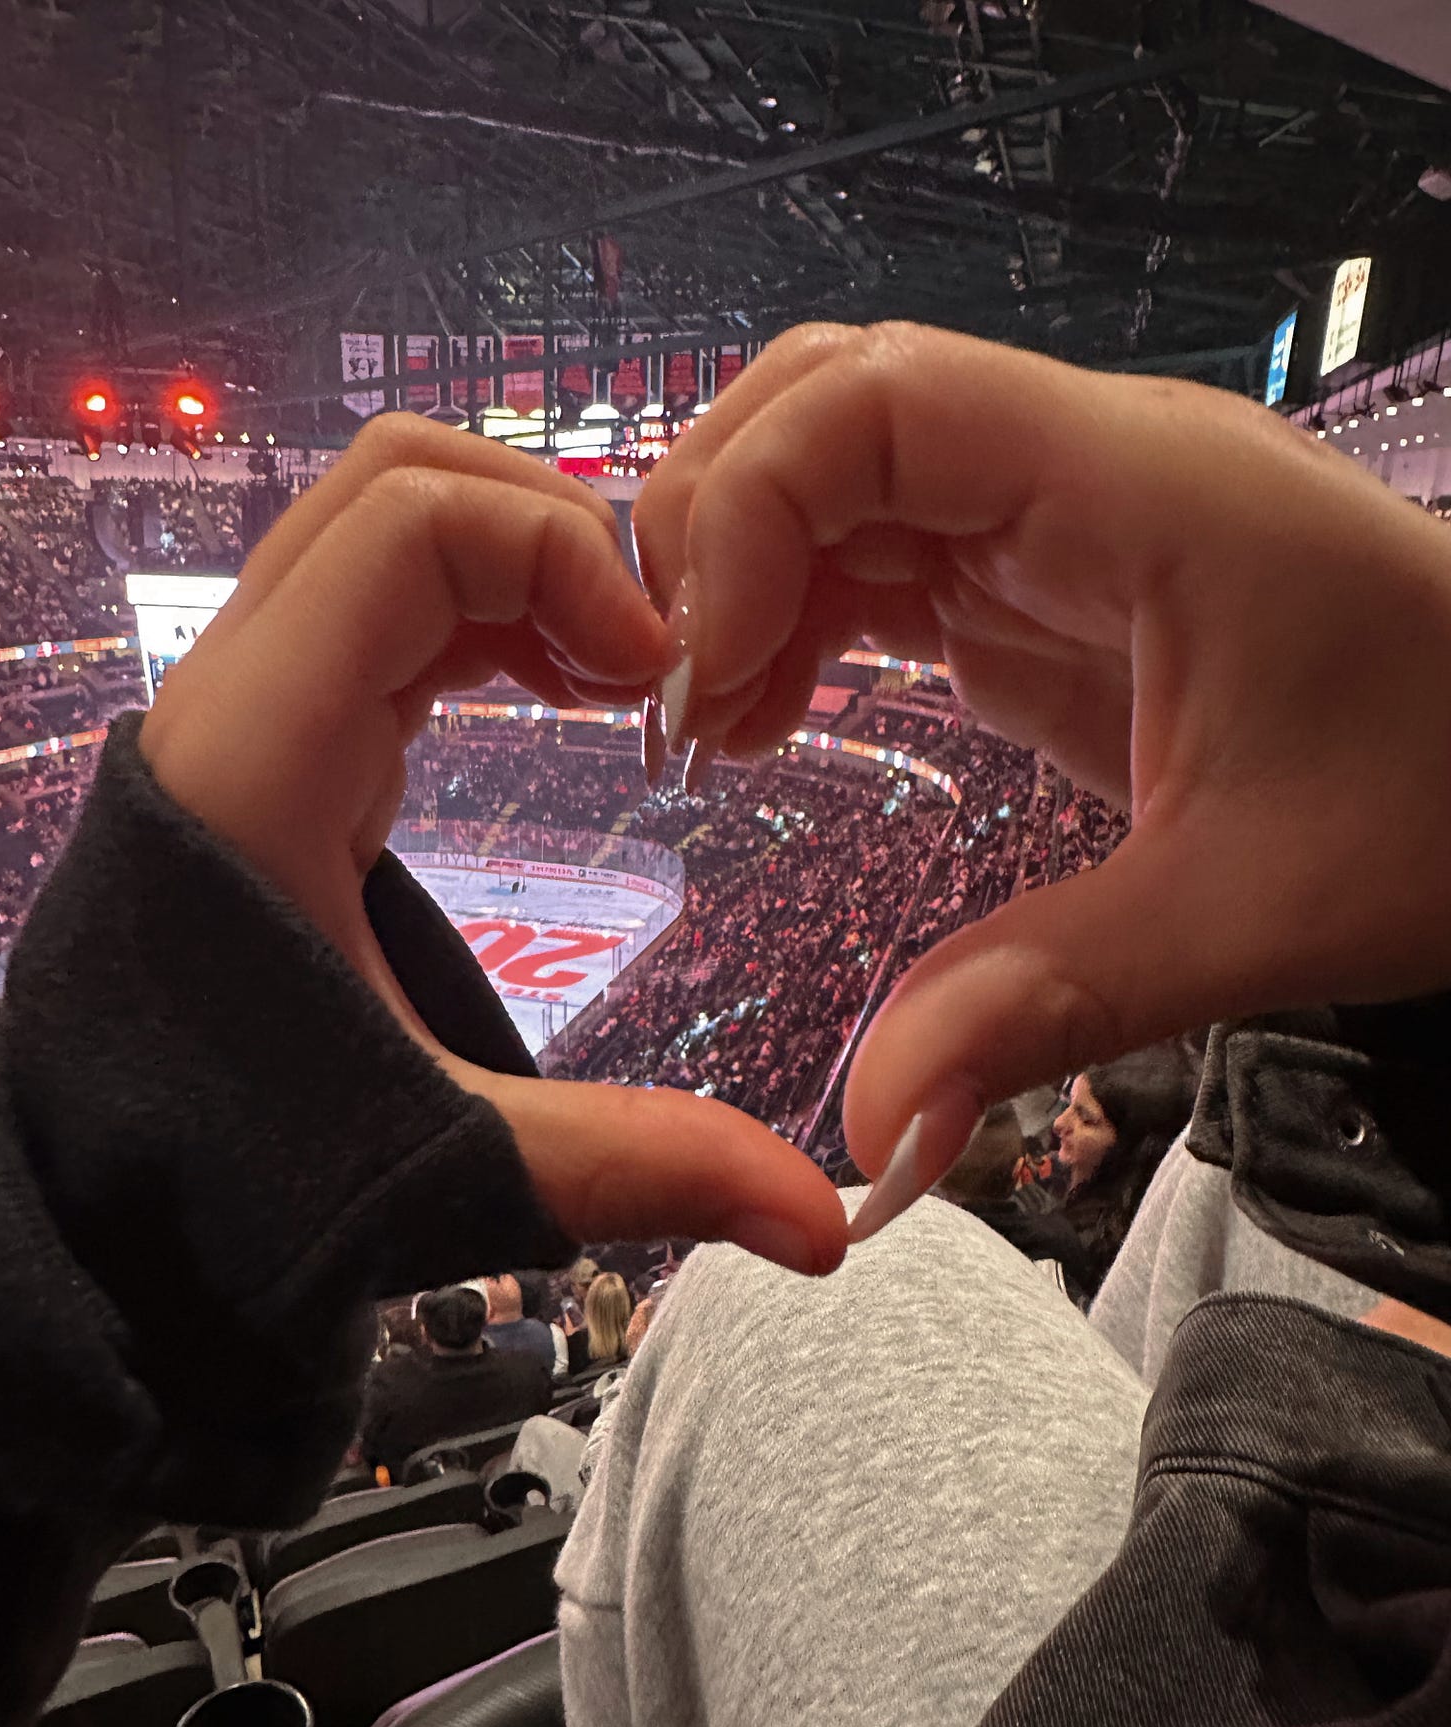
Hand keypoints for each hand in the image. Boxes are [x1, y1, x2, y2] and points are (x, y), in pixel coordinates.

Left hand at [139, 415, 846, 1274]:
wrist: (101, 1199)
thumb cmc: (229, 1164)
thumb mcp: (447, 1155)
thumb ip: (634, 1166)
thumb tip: (821, 1219)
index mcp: (261, 753)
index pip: (414, 521)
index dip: (559, 553)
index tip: (652, 667)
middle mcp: (242, 697)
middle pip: (399, 481)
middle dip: (551, 531)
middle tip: (649, 654)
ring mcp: (254, 705)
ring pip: (393, 526)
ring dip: (526, 566)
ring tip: (619, 676)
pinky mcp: (283, 738)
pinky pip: (392, 603)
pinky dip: (493, 611)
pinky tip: (567, 695)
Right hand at [635, 323, 1450, 1234]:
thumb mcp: (1251, 911)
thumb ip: (1049, 1000)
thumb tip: (872, 1126)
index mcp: (1136, 490)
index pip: (872, 400)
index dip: (745, 514)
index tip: (703, 678)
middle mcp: (1083, 472)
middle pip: (825, 406)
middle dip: (714, 533)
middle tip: (674, 697)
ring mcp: (1063, 521)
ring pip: (840, 474)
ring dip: (743, 579)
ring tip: (707, 726)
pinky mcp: (1052, 585)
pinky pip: (886, 554)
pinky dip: (798, 620)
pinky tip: (768, 715)